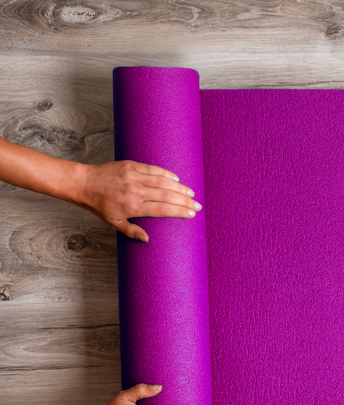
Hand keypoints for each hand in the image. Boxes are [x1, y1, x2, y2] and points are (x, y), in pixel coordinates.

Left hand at [71, 160, 200, 241]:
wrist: (84, 183)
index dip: (180, 211)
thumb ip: (131, 231)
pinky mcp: (130, 166)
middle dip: (185, 201)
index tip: (191, 214)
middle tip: (197, 205)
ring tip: (191, 193)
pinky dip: (166, 174)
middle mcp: (135, 191)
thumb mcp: (113, 223)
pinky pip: (153, 169)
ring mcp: (133, 177)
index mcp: (133, 207)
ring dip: (179, 188)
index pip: (163, 209)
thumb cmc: (99, 205)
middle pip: (167, 196)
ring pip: (163, 182)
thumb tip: (147, 239)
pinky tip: (176, 179)